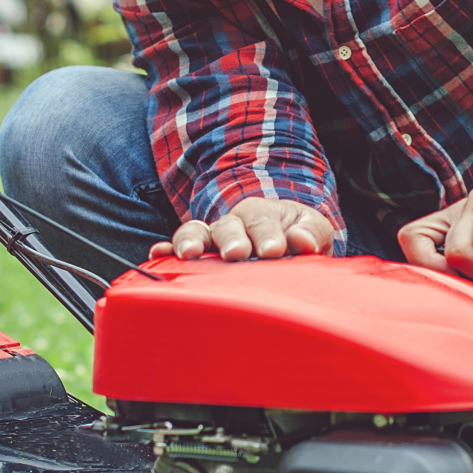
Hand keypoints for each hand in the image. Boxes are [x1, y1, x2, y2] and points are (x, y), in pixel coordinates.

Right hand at [152, 197, 334, 262]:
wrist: (284, 246)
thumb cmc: (298, 239)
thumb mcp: (313, 232)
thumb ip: (312, 234)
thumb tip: (302, 240)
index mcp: (262, 214)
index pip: (261, 219)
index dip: (266, 234)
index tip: (274, 251)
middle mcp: (233, 224)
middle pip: (227, 225)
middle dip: (231, 239)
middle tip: (238, 253)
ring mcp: (212, 240)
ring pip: (196, 233)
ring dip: (191, 242)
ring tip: (190, 255)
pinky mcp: (198, 258)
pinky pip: (177, 250)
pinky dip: (166, 250)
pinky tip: (159, 255)